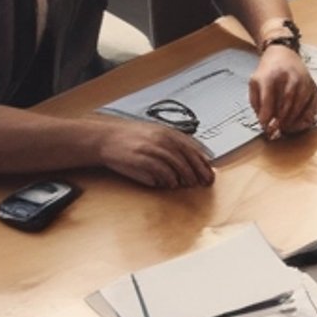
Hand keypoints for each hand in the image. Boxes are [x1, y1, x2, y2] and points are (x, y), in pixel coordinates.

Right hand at [96, 121, 214, 190]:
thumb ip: (172, 143)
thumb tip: (190, 158)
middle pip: (187, 157)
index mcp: (167, 132)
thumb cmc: (131, 138)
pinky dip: (168, 179)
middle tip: (204, 182)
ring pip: (176, 165)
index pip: (192, 147)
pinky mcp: (141, 159)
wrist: (106, 138)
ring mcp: (151, 149)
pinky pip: (160, 171)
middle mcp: (161, 139)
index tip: (209, 171)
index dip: (202, 161)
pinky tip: (171, 184)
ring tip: (189, 184)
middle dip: (198, 171)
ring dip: (185, 176)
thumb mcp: (155, 134)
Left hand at [249, 46, 316, 136]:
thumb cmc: (268, 71)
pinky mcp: (313, 84)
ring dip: (293, 120)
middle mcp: (289, 77)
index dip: (266, 118)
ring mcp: (303, 80)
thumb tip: (264, 121)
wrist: (283, 54)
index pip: (268, 101)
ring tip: (285, 127)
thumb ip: (256, 103)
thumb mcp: (255, 83)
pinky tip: (299, 121)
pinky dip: (306, 116)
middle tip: (276, 131)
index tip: (265, 127)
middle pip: (286, 105)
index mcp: (271, 76)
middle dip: (280, 122)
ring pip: (300, 106)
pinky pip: (313, 104)